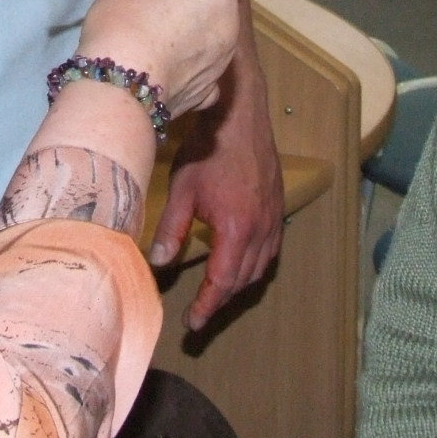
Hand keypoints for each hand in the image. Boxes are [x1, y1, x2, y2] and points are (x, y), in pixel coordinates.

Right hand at [76, 0, 237, 117]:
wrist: (119, 96)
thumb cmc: (126, 27)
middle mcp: (228, 27)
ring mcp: (219, 63)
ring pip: (194, 27)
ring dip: (166, 17)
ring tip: (127, 18)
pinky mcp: (203, 91)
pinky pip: (193, 62)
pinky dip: (176, 55)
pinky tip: (151, 55)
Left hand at [147, 0, 284, 328]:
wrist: (239, 112)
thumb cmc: (208, 148)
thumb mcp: (183, 190)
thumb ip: (172, 230)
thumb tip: (158, 263)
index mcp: (238, 230)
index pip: (223, 283)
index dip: (208, 307)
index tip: (193, 324)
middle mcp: (262, 228)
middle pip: (244, 280)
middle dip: (222, 299)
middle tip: (202, 312)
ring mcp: (274, 216)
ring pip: (261, 265)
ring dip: (240, 283)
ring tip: (219, 292)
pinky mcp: (278, 202)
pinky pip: (272, 246)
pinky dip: (257, 263)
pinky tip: (243, 260)